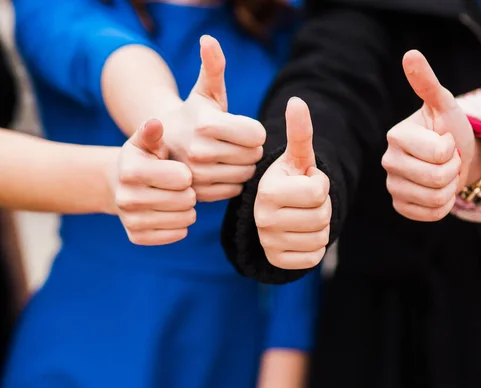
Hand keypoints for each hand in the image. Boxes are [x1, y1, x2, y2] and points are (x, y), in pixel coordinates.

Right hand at [113, 119, 196, 244]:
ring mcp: (130, 220)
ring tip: (178, 199)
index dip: (186, 174)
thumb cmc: (142, 159)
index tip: (179, 171)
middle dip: (189, 192)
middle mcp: (126, 197)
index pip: (183, 178)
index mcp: (131, 170)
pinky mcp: (137, 237)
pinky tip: (171, 213)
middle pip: (186, 200)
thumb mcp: (145, 143)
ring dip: (188, 209)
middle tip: (181, 188)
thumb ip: (152, 133)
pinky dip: (180, 225)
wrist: (119, 185)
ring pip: (185, 219)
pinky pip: (177, 234)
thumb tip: (155, 123)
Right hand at [161, 35, 265, 201]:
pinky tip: (221, 171)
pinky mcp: (198, 194)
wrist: (163, 144)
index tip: (242, 127)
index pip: (257, 134)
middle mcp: (199, 151)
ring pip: (246, 174)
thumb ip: (213, 66)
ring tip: (228, 156)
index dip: (254, 130)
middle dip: (250, 148)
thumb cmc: (193, 113)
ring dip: (243, 166)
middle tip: (235, 143)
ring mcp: (197, 176)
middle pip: (254, 155)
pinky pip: (234, 190)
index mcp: (206, 124)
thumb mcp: (204, 90)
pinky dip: (233, 182)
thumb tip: (209, 40)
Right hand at [254, 97, 330, 269]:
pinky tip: (301, 233)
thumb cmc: (288, 180)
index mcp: (268, 190)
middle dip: (322, 205)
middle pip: (322, 215)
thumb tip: (296, 100)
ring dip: (320, 226)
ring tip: (303, 214)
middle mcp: (263, 218)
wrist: (271, 211)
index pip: (319, 190)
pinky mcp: (278, 261)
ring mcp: (269, 242)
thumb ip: (299, 132)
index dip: (320, 184)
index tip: (304, 181)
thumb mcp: (296, 157)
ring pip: (321, 237)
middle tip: (306, 201)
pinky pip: (314, 257)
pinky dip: (315, 246)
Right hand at [382, 50, 474, 220]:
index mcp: (396, 136)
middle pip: (436, 177)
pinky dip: (443, 206)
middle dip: (453, 169)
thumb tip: (410, 54)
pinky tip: (438, 191)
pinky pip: (430, 215)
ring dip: (450, 187)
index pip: (438, 153)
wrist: (455, 158)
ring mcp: (392, 186)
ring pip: (435, 198)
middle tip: (448, 160)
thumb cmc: (450, 129)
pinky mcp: (400, 206)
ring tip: (444, 174)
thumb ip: (427, 83)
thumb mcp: (444, 105)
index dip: (452, 148)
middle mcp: (388, 161)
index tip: (446, 140)